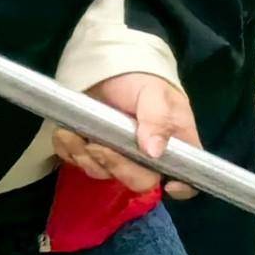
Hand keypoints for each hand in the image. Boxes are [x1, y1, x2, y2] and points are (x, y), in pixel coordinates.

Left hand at [54, 72, 194, 198]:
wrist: (107, 67)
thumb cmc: (140, 79)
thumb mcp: (153, 93)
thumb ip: (157, 119)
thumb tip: (154, 153)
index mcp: (175, 144)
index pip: (188, 175)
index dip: (181, 187)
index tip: (166, 185)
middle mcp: (149, 157)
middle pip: (140, 181)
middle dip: (115, 166)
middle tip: (96, 145)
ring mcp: (119, 158)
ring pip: (103, 173)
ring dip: (83, 156)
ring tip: (72, 132)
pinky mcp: (92, 153)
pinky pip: (78, 163)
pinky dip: (68, 151)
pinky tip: (66, 133)